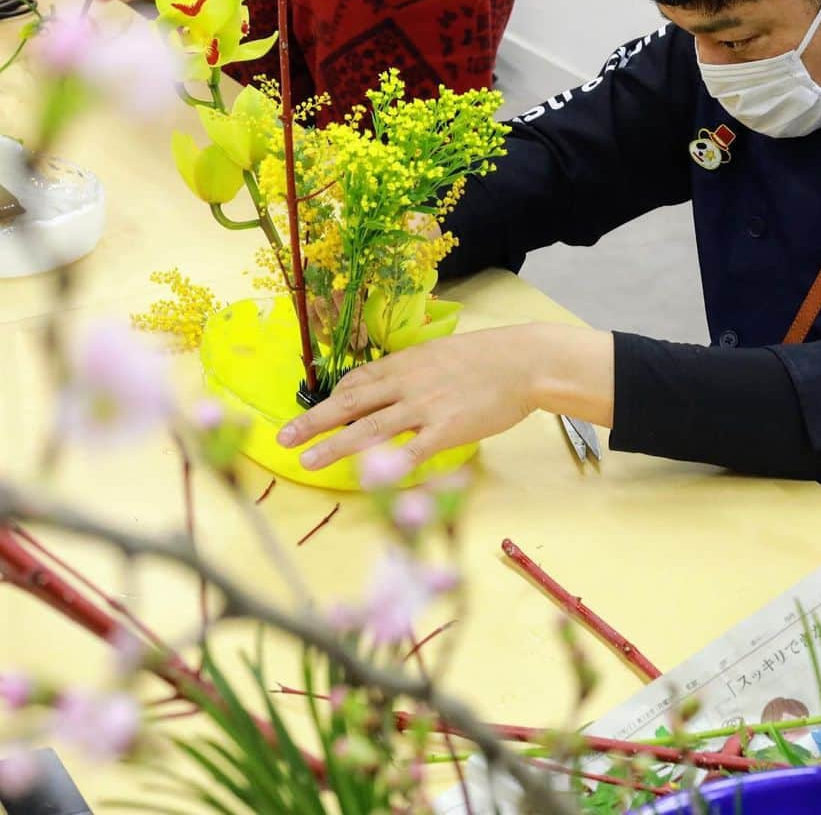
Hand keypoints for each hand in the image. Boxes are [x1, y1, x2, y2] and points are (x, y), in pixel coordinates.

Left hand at [278, 326, 545, 471]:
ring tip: (308, 460)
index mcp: (405, 364)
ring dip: (335, 445)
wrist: (523, 362)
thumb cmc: (487, 359)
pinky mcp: (447, 429)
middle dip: (314, 422)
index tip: (313, 416)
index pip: (357, 383)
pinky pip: (412, 451)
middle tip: (283, 438)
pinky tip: (369, 478)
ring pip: (370, 428)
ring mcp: (425, 407)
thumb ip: (413, 372)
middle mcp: (407, 384)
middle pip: (351, 404)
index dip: (331, 401)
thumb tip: (390, 388)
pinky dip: (390, 465)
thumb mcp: (441, 355)